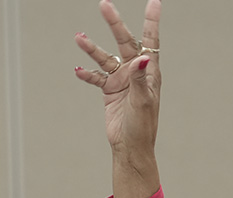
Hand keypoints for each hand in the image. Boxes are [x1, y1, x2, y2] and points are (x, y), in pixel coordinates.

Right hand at [75, 0, 161, 197]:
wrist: (130, 147)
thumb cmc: (142, 127)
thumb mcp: (142, 101)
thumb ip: (139, 78)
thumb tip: (141, 56)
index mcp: (149, 73)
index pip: (151, 42)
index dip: (151, 22)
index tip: (154, 3)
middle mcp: (135, 73)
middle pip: (124, 42)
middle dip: (115, 24)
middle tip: (104, 5)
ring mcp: (121, 81)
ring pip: (105, 58)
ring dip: (92, 48)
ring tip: (78, 37)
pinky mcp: (109, 91)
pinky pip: (96, 77)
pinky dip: (87, 73)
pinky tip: (78, 70)